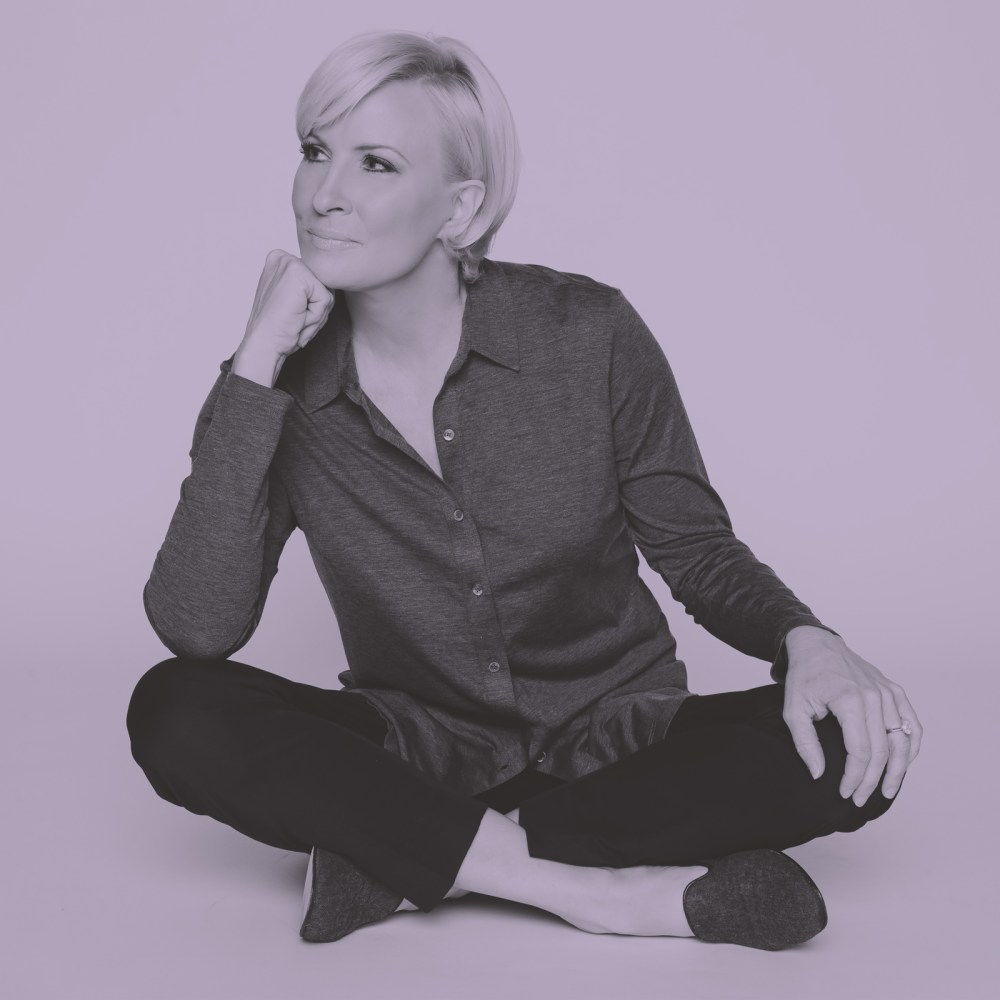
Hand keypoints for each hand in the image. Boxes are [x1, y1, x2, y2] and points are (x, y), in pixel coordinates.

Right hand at [234, 250, 334, 383]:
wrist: (264, 345)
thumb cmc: (278, 328)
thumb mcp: (294, 300)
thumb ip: (308, 285)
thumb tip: (332, 279)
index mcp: (280, 260)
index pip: (316, 281)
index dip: (310, 304)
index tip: (289, 313)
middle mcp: (283, 257)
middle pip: (324, 285)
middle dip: (315, 308)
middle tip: (293, 319)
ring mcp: (290, 264)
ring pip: (327, 293)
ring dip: (316, 314)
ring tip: (294, 319)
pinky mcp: (299, 277)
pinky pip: (325, 300)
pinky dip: (315, 316)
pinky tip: (296, 319)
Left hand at [781, 626, 921, 805]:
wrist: (817, 645)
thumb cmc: (804, 677)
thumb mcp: (793, 709)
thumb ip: (805, 742)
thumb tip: (818, 774)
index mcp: (850, 699)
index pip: (860, 751)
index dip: (854, 777)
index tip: (844, 793)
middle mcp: (875, 696)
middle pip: (882, 750)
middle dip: (872, 781)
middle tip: (859, 800)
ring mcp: (888, 692)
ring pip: (903, 740)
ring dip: (898, 770)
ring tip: (887, 792)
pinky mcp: (894, 690)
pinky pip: (912, 723)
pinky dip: (912, 746)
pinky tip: (904, 763)